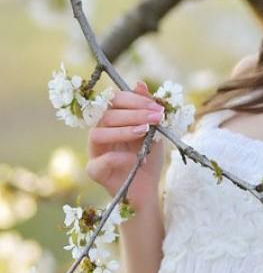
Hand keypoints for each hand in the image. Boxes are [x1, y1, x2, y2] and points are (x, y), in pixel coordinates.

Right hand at [85, 81, 165, 210]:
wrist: (148, 188)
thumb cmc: (148, 157)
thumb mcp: (153, 132)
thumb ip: (147, 110)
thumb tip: (140, 84)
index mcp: (112, 120)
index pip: (114, 101)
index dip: (135, 100)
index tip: (157, 107)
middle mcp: (100, 132)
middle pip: (107, 115)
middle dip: (134, 113)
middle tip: (156, 117)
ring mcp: (94, 152)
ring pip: (97, 133)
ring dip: (123, 130)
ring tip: (144, 132)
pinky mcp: (94, 171)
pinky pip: (99, 161)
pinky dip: (117, 157)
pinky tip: (135, 158)